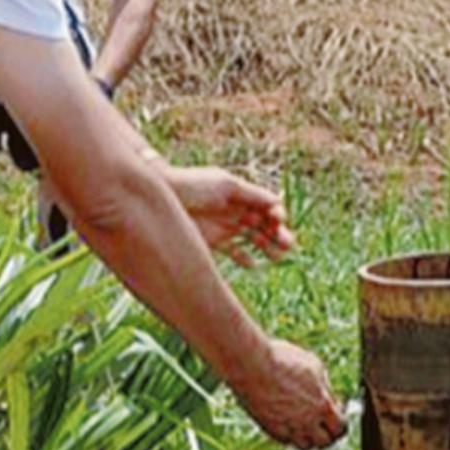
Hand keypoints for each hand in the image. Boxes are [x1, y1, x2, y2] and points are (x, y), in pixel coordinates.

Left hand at [163, 166, 294, 267]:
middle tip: (288, 245)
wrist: (162, 197)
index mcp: (240, 195)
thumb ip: (252, 194)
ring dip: (266, 246)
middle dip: (278, 233)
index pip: (267, 206)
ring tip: (277, 256)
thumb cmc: (193, 186)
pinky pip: (233, 251)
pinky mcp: (212, 241)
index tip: (278, 221)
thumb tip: (278, 201)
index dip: (277, 214)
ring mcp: (224, 226)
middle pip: (264, 224)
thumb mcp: (225, 185)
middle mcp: (235, 211)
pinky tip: (252, 264)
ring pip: (253, 238)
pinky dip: (244, 258)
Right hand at [233, 339, 344, 449]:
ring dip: (308, 438)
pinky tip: (287, 421)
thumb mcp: (313, 365)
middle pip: (325, 442)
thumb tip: (326, 392)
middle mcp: (307, 421)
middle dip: (327, 433)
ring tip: (305, 425)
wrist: (250, 365)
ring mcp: (287, 427)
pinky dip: (289, 435)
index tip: (335, 413)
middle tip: (323, 424)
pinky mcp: (270, 428)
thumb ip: (324, 384)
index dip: (340, 421)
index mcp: (322, 405)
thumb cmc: (280, 360)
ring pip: (305, 446)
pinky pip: (285, 440)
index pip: (341, 427)